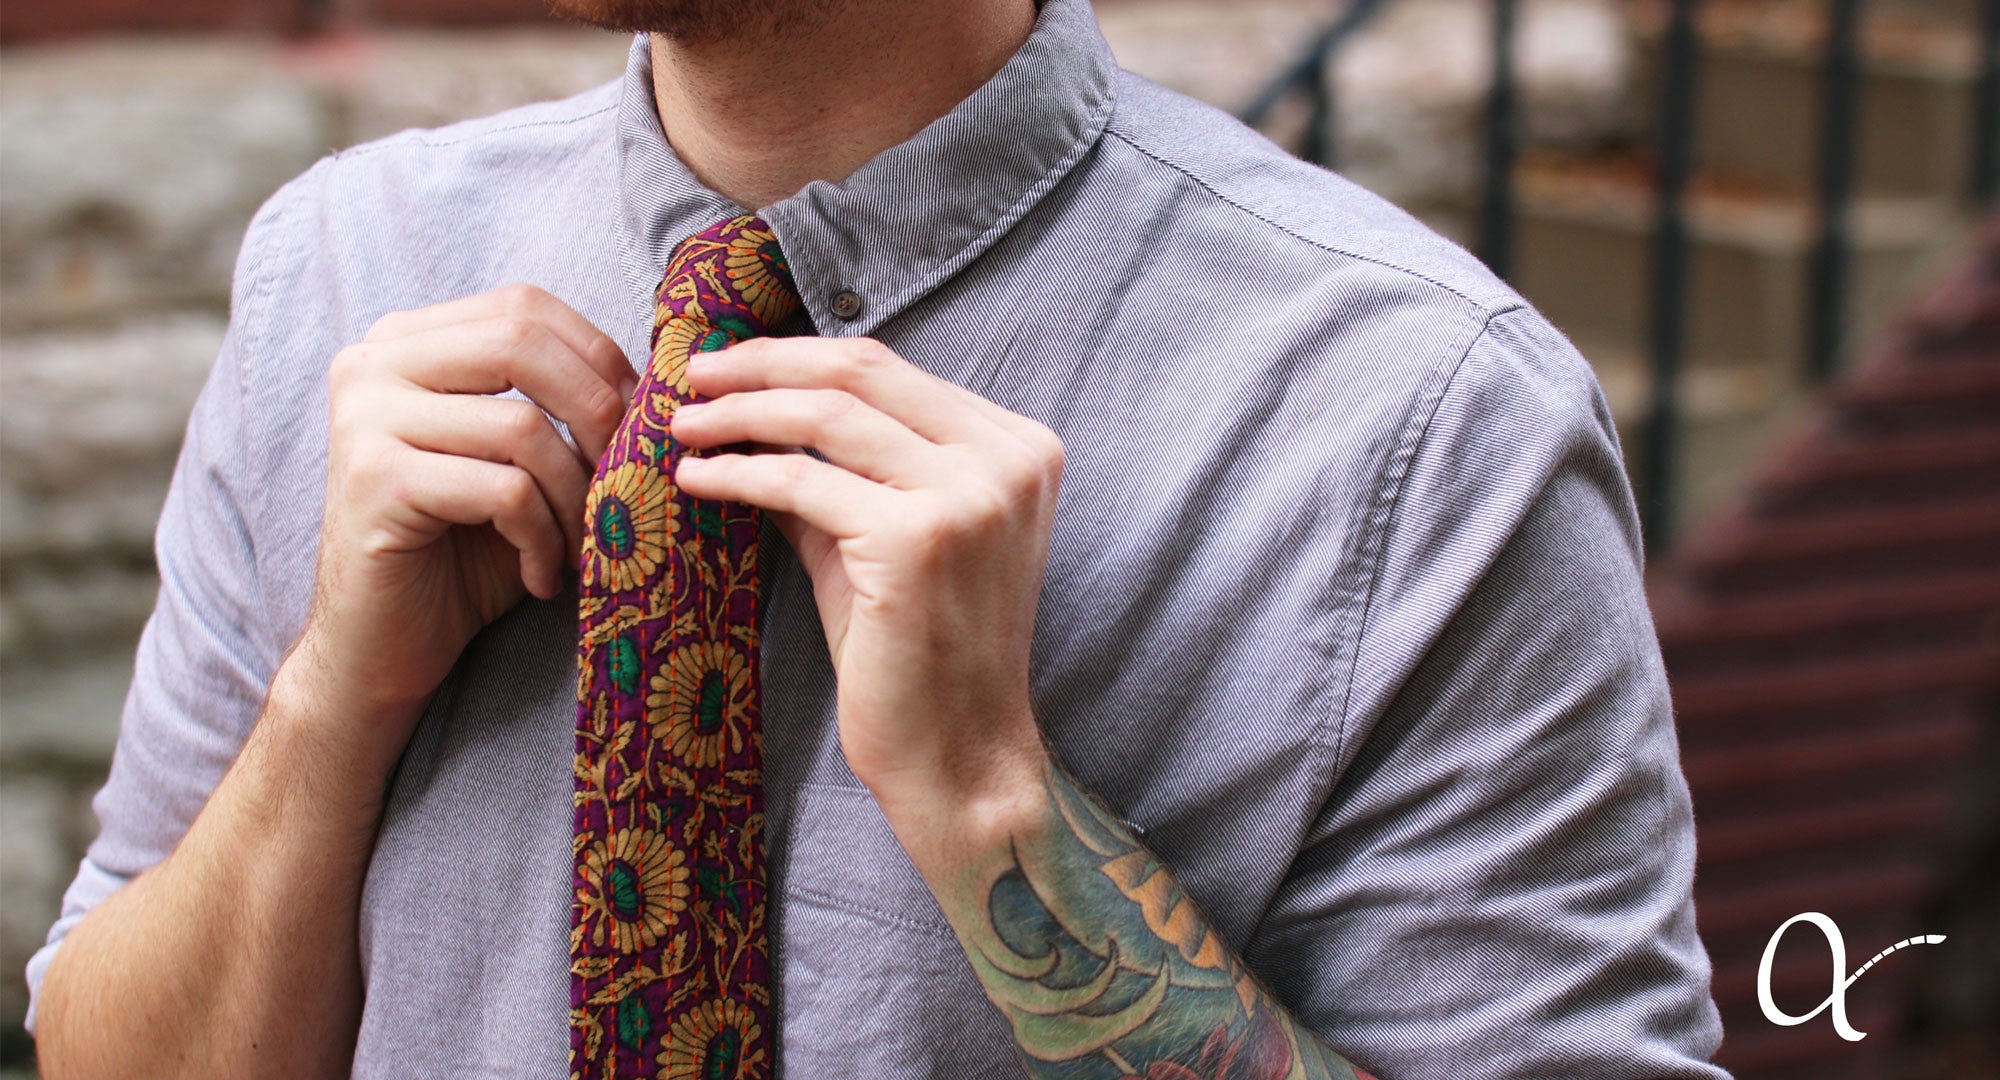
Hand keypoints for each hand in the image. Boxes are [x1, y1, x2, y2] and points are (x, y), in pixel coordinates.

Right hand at [292, 284, 633, 778]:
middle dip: (597, 413)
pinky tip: (541, 576)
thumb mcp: (518, 460)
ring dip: (574, 497)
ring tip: (579, 546)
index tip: (636, 424)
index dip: (597, 357)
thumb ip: (559, 403)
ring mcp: (364, 419)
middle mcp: (372, 364)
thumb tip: (665, 376)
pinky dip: (542, 538)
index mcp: (406, 341)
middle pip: (520, 345)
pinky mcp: (375, 483)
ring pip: (522, 428)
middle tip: (624, 478)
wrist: (383, 645)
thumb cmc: (466, 550)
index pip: (523, 307)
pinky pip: (503, 491)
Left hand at [670, 337, 1060, 811]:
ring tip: (682, 425)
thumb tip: (747, 408)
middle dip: (762, 364)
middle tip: (692, 375)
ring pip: (827, 416)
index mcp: (1019, 447)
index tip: (731, 367)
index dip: (796, 357)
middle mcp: (1008, 460)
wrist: (958, 754)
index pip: (889, 368)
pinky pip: (804, 483)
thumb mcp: (884, 538)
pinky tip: (697, 479)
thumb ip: (838, 469)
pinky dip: (740, 474)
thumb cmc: (918, 653)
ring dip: (741, 412)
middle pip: (860, 371)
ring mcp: (970, 496)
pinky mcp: (918, 539)